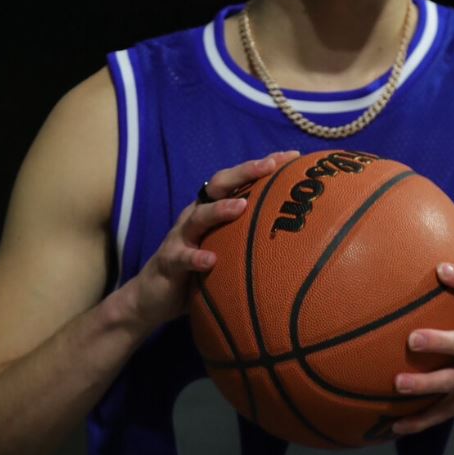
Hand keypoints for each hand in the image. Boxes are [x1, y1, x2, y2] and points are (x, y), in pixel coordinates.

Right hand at [128, 150, 299, 326]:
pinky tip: (211, 260)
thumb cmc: (200, 271)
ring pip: (198, 216)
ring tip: (241, 206)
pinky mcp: (168, 261)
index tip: (292, 157)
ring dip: (219, 210)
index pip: (240, 180)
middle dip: (244, 172)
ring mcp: (181, 236)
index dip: (263, 165)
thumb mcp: (228, 250)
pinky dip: (196, 258)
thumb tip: (300, 238)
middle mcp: (196, 215)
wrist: (153, 298)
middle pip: (218, 185)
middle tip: (269, 166)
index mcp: (213, 208)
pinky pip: (182, 257)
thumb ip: (252, 238)